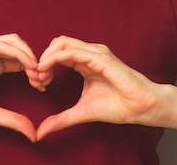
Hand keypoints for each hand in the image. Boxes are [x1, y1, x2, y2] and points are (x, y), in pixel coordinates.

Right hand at [0, 34, 42, 140]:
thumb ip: (12, 119)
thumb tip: (34, 134)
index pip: (19, 60)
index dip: (34, 70)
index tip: (43, 86)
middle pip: (20, 48)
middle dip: (35, 61)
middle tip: (43, 78)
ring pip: (12, 42)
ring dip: (28, 54)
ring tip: (37, 71)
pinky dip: (17, 53)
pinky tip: (26, 65)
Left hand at [35, 36, 163, 140]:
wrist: (140, 107)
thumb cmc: (117, 106)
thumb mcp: (81, 113)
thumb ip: (60, 119)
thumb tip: (40, 133)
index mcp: (85, 62)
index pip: (58, 52)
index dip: (44, 64)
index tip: (38, 83)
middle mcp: (89, 54)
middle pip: (57, 43)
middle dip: (42, 58)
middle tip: (36, 78)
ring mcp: (95, 53)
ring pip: (62, 43)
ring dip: (46, 57)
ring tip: (40, 75)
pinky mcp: (101, 58)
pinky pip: (72, 52)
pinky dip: (55, 58)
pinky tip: (47, 70)